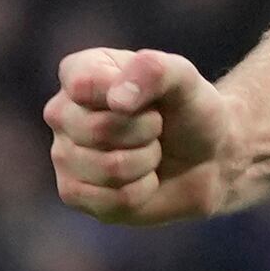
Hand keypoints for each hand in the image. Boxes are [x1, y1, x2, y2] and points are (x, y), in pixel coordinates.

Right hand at [50, 44, 247, 223]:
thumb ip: (153, 70)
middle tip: (156, 128)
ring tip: (151, 152)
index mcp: (78, 72)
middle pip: (98, 130)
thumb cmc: (190, 110)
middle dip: (145, 133)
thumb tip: (117, 101)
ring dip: (146, 162)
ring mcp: (63, 154)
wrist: (208, 156)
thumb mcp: (183, 78)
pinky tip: (144, 178)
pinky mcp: (74, 193)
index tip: (151, 100)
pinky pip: (109, 200)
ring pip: (108, 168)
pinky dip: (142, 192)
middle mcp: (61, 112)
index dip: (130, 100)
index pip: (84, 86)